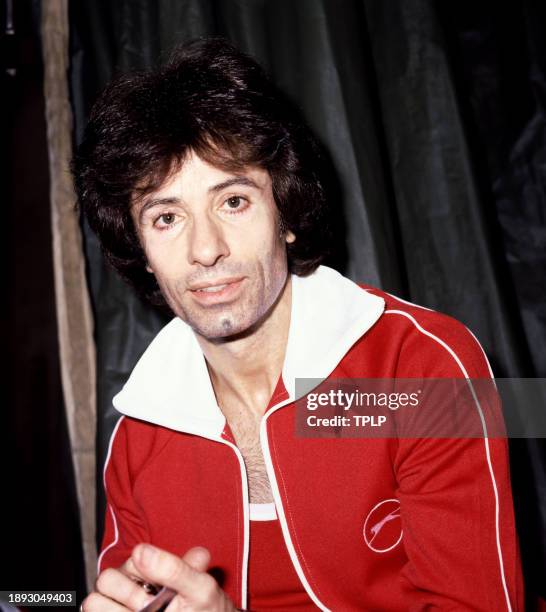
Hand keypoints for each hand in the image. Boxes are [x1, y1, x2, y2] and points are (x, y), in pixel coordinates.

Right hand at [81, 545, 236, 610]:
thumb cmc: (206, 609)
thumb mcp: (201, 589)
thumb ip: (177, 567)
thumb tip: (140, 550)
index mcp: (151, 566)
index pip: (131, 559)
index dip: (143, 571)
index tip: (161, 586)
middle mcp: (132, 583)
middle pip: (105, 579)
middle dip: (128, 595)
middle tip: (150, 606)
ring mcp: (122, 605)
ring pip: (93, 601)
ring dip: (118, 610)